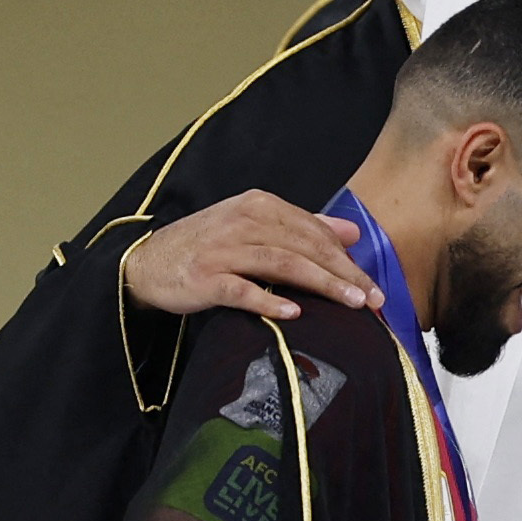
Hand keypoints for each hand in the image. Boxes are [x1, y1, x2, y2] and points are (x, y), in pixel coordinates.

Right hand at [121, 190, 381, 320]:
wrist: (148, 263)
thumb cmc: (209, 246)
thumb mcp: (255, 227)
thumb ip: (303, 227)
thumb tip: (351, 232)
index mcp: (259, 205)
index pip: (314, 232)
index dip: (347, 258)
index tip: (374, 284)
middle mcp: (242, 221)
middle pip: (305, 247)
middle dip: (345, 273)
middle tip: (374, 298)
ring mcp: (222, 250)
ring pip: (283, 264)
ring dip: (321, 284)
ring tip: (352, 304)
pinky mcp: (204, 278)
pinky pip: (242, 290)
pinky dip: (268, 301)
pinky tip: (294, 314)